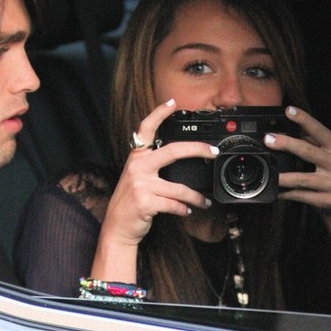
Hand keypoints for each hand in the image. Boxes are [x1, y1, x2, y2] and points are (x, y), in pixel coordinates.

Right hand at [91, 99, 217, 283]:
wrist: (117, 228)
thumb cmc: (130, 202)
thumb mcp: (136, 177)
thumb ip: (151, 165)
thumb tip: (179, 157)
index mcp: (136, 158)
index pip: (146, 129)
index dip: (159, 114)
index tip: (172, 103)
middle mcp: (138, 167)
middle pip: (173, 151)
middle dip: (198, 149)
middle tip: (213, 151)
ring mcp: (142, 185)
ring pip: (179, 187)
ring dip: (196, 197)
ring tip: (204, 201)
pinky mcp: (146, 202)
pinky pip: (175, 204)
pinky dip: (184, 209)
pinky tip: (186, 211)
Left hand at [266, 106, 330, 290]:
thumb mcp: (326, 154)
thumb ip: (310, 141)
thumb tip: (283, 129)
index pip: (319, 130)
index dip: (304, 119)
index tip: (288, 111)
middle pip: (308, 151)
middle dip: (287, 144)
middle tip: (269, 139)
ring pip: (303, 178)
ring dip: (283, 175)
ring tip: (270, 171)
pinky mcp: (327, 200)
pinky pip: (301, 195)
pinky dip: (286, 193)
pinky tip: (276, 189)